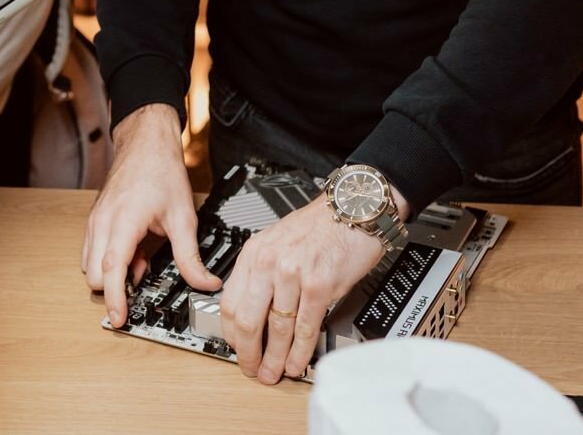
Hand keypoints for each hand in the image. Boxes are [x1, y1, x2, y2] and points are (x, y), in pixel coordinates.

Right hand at [81, 104, 218, 327]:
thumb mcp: (183, 217)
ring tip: (141, 263)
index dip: (115, 299)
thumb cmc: (160, 170)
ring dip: (111, 274)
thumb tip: (205, 283)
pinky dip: (109, 260)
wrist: (146, 142)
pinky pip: (92, 251)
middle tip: (143, 282)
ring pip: (90, 265)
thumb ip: (191, 255)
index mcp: (123, 222)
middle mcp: (102, 223)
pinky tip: (134, 252)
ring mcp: (95, 220)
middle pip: (94, 275)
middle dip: (114, 287)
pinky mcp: (95, 219)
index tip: (120, 319)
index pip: (112, 270)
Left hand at [218, 199, 385, 384]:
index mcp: (253, 253)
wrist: (352, 209)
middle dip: (247, 353)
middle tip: (251, 369)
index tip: (236, 348)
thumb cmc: (320, 225)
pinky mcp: (318, 286)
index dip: (231, 334)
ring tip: (273, 374)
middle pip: (246, 320)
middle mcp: (268, 263)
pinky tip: (297, 363)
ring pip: (276, 329)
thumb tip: (256, 311)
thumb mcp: (276, 241)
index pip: (230, 302)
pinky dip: (299, 352)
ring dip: (274, 359)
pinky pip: (304, 328)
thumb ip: (262, 272)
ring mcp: (292, 275)